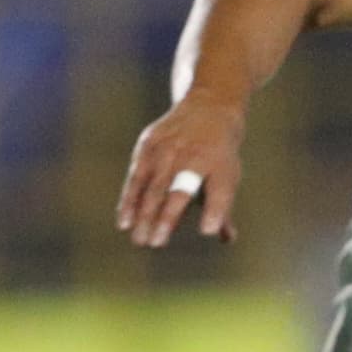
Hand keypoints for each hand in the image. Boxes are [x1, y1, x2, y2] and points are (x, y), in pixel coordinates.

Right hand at [119, 94, 246, 246]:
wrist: (207, 107)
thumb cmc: (218, 153)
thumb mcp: (227, 176)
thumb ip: (223, 209)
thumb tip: (227, 239)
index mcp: (220, 164)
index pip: (220, 190)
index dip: (215, 210)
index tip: (208, 231)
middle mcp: (195, 154)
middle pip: (179, 190)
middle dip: (167, 217)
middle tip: (156, 244)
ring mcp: (170, 147)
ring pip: (154, 186)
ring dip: (144, 214)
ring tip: (139, 240)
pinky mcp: (149, 143)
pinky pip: (137, 177)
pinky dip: (129, 200)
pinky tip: (124, 221)